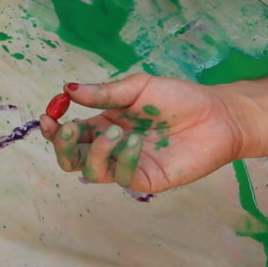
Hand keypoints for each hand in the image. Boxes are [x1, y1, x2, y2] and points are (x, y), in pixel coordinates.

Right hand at [39, 73, 243, 191]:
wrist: (218, 114)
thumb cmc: (179, 98)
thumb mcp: (137, 87)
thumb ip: (103, 93)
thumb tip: (67, 89)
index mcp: (103, 124)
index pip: (69, 134)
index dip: (53, 129)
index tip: (49, 115)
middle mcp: (111, 148)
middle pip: (70, 159)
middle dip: (62, 146)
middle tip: (68, 128)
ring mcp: (127, 166)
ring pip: (91, 172)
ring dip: (95, 152)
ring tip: (117, 132)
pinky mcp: (147, 179)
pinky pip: (122, 177)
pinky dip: (123, 158)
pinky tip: (135, 142)